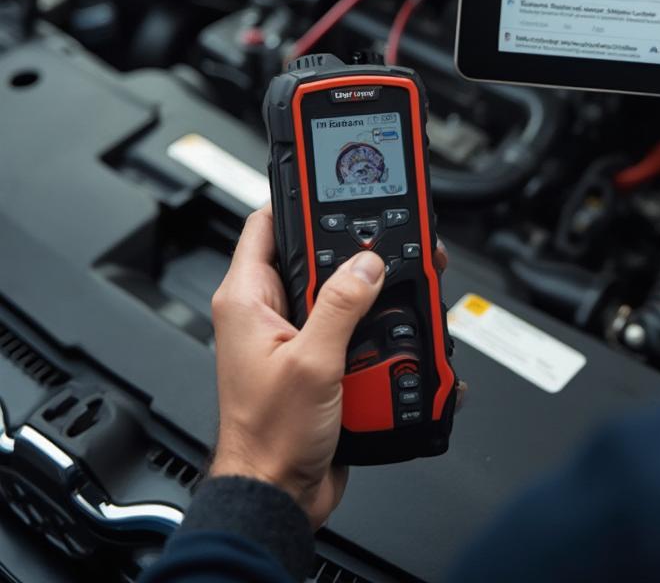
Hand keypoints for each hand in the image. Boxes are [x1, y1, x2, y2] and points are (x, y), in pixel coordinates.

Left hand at [209, 206, 384, 525]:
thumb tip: (367, 262)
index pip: (266, 223)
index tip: (332, 184)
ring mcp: (292, 334)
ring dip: (369, 293)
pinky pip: (350, 324)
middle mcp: (266, 312)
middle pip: (313, 254)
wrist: (279, 493)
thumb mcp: (312, 363)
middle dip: (351, 251)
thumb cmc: (269, 438)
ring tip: (395, 290)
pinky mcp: (315, 357)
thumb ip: (342, 305)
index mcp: (247, 299)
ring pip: (339, 289)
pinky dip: (374, 325)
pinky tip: (394, 329)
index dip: (298, 199)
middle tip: (383, 244)